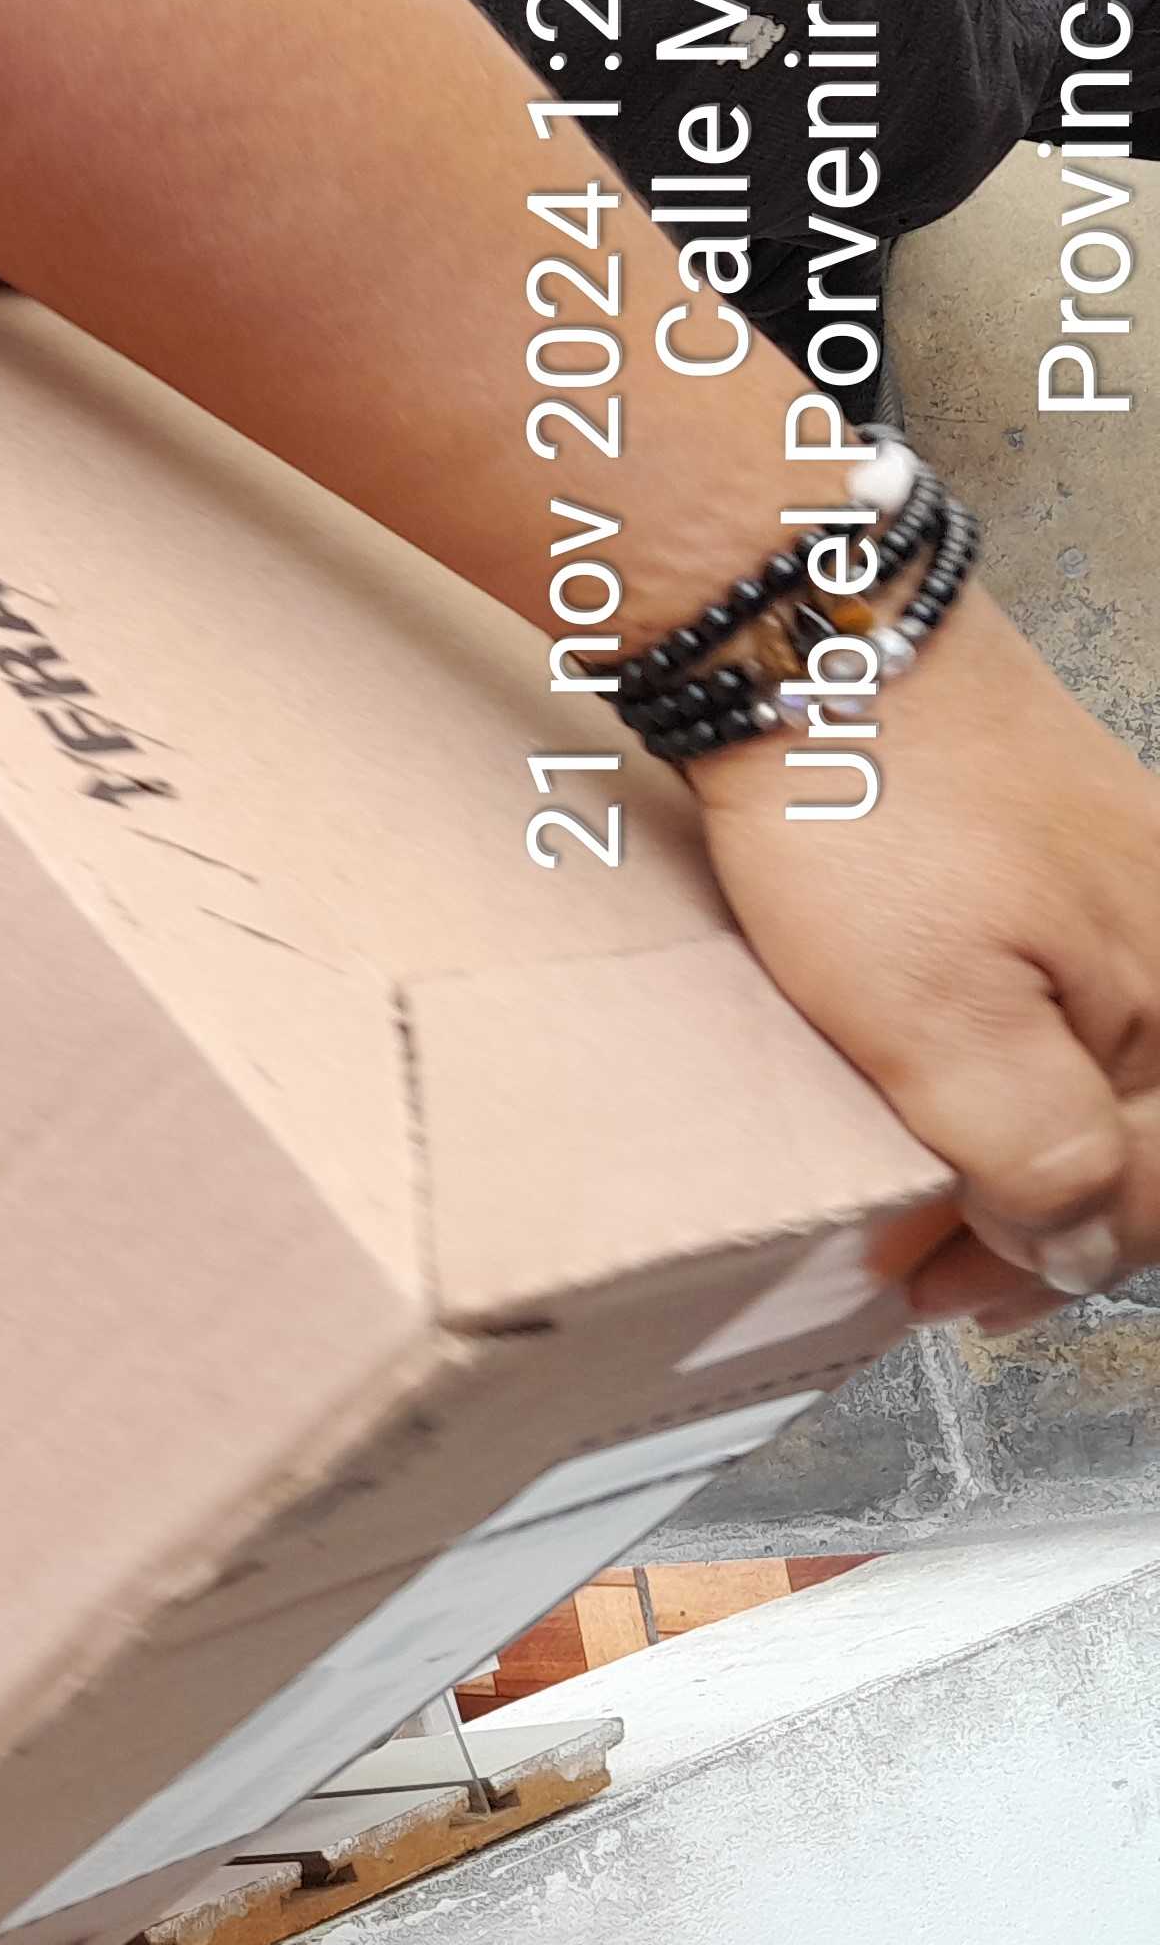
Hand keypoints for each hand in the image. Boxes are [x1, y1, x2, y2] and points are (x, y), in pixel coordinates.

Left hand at [687, 603, 1159, 1335]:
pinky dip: (1032, 1071)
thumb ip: (1034, 1153)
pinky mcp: (1075, 859)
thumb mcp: (941, 1026)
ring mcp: (1141, 894)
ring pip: (1122, 1074)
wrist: (818, 645)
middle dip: (1059, 1225)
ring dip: (1044, 1157)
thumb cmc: (874, 823)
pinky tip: (970, 1095)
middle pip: (1155, 1140)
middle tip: (945, 1282)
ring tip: (951, 1214)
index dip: (1058, 1265)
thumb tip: (1081, 1249)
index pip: (1159, 1194)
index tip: (957, 1299)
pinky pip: (1085, 1003)